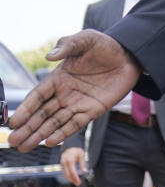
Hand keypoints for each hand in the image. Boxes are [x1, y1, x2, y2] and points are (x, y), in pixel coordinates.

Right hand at [8, 30, 141, 151]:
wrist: (129, 56)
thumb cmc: (104, 46)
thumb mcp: (85, 39)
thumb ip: (67, 45)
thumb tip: (50, 55)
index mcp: (58, 78)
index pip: (37, 96)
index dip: (25, 109)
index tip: (13, 122)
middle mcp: (64, 93)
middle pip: (42, 114)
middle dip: (27, 128)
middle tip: (13, 142)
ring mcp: (78, 103)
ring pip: (55, 122)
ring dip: (40, 135)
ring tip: (24, 147)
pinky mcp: (93, 110)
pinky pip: (75, 124)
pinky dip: (63, 133)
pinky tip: (50, 142)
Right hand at [59, 146, 86, 185]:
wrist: (69, 146)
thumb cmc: (76, 150)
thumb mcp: (82, 155)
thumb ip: (83, 164)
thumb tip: (85, 172)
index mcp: (70, 160)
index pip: (72, 172)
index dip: (76, 178)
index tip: (79, 182)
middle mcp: (64, 163)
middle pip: (68, 175)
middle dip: (73, 180)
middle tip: (78, 183)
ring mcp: (62, 164)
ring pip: (65, 174)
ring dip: (70, 179)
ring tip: (76, 181)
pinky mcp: (61, 165)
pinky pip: (64, 172)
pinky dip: (68, 176)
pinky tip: (72, 177)